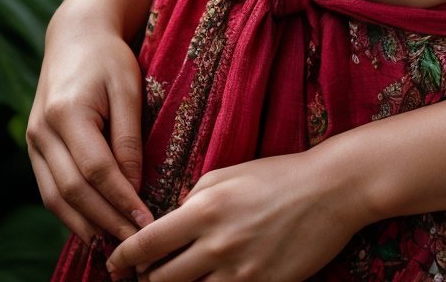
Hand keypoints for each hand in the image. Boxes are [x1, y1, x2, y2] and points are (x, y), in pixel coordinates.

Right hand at [27, 4, 153, 245]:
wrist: (75, 35)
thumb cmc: (108, 58)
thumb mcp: (127, 87)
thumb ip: (129, 137)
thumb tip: (134, 187)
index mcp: (67, 113)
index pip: (96, 170)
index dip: (121, 200)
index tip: (147, 222)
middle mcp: (42, 131)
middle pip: (73, 191)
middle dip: (106, 221)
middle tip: (135, 243)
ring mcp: (33, 141)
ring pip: (55, 198)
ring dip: (84, 226)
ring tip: (115, 246)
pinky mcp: (34, 147)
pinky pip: (49, 190)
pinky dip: (69, 213)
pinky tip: (92, 227)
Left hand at [105, 148, 363, 281]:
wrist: (331, 190)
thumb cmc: (277, 175)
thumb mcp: (227, 174)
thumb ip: (192, 199)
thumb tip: (168, 224)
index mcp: (205, 208)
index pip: (147, 244)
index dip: (123, 258)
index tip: (114, 264)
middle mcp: (217, 244)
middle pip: (160, 281)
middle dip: (146, 280)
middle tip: (146, 275)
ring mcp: (240, 271)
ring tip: (178, 279)